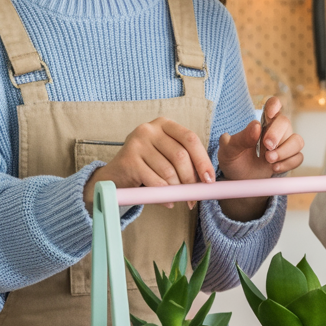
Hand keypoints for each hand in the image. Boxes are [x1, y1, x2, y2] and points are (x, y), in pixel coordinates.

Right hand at [83, 118, 213, 208]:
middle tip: (193, 197)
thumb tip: (207, 179)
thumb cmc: (148, 165)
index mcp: (165, 124)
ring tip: (177, 198)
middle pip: (180, 155)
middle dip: (191, 179)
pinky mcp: (128, 159)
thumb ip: (185, 160)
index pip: (190, 139)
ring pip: (168, 171)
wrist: (116, 174)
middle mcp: (150, 129)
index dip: (202, 160)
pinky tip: (167, 201)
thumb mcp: (167, 155)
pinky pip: (154, 182)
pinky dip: (164, 195)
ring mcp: (137, 142)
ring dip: (177, 190)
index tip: (209, 179)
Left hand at [217, 97, 303, 220]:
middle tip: (266, 146)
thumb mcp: (229, 150)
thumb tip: (256, 126)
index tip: (269, 114)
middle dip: (277, 134)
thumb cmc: (233, 161)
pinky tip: (274, 168)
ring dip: (285, 150)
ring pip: (297, 140)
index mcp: (260, 123)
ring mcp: (284, 145)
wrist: (239, 182)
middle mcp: (275, 131)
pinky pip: (298, 157)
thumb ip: (240, 138)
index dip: (274, 105)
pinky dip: (288, 163)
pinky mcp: (290, 159)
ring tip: (269, 160)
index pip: (273, 105)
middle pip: (285, 122)